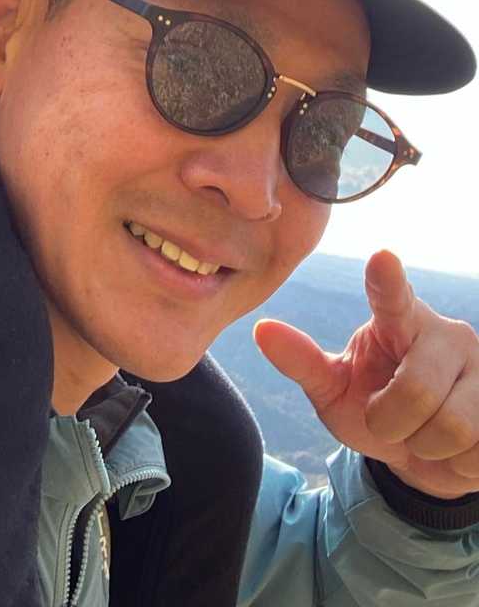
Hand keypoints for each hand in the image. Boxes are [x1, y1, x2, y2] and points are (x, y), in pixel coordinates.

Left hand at [255, 251, 478, 498]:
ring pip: (451, 425)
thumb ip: (303, 361)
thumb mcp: (334, 390)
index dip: (386, 280)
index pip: (391, 296)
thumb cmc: (374, 410)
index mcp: (398, 321)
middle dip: (391, 422)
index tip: (381, 257)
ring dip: (425, 445)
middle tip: (388, 421)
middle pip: (417, 390)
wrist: (424, 458)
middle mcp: (445, 334)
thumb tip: (261, 330)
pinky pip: (478, 449)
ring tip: (423, 433)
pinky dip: (456, 463)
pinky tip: (456, 447)